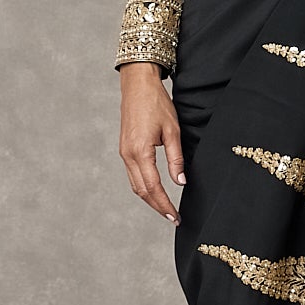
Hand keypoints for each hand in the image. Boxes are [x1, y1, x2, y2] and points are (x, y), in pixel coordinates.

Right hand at [118, 63, 183, 223]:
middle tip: (173, 218)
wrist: (137, 85)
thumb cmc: (156, 103)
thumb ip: (176, 159)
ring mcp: (124, 152)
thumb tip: (180, 182)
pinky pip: (132, 175)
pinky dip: (143, 187)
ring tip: (165, 209)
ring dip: (149, 199)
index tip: (175, 217)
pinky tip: (154, 191)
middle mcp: (128, 155)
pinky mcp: (125, 149)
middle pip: (141, 191)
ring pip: (135, 184)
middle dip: (157, 206)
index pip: (153, 187)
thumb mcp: (172, 131)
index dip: (165, 205)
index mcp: (140, 152)